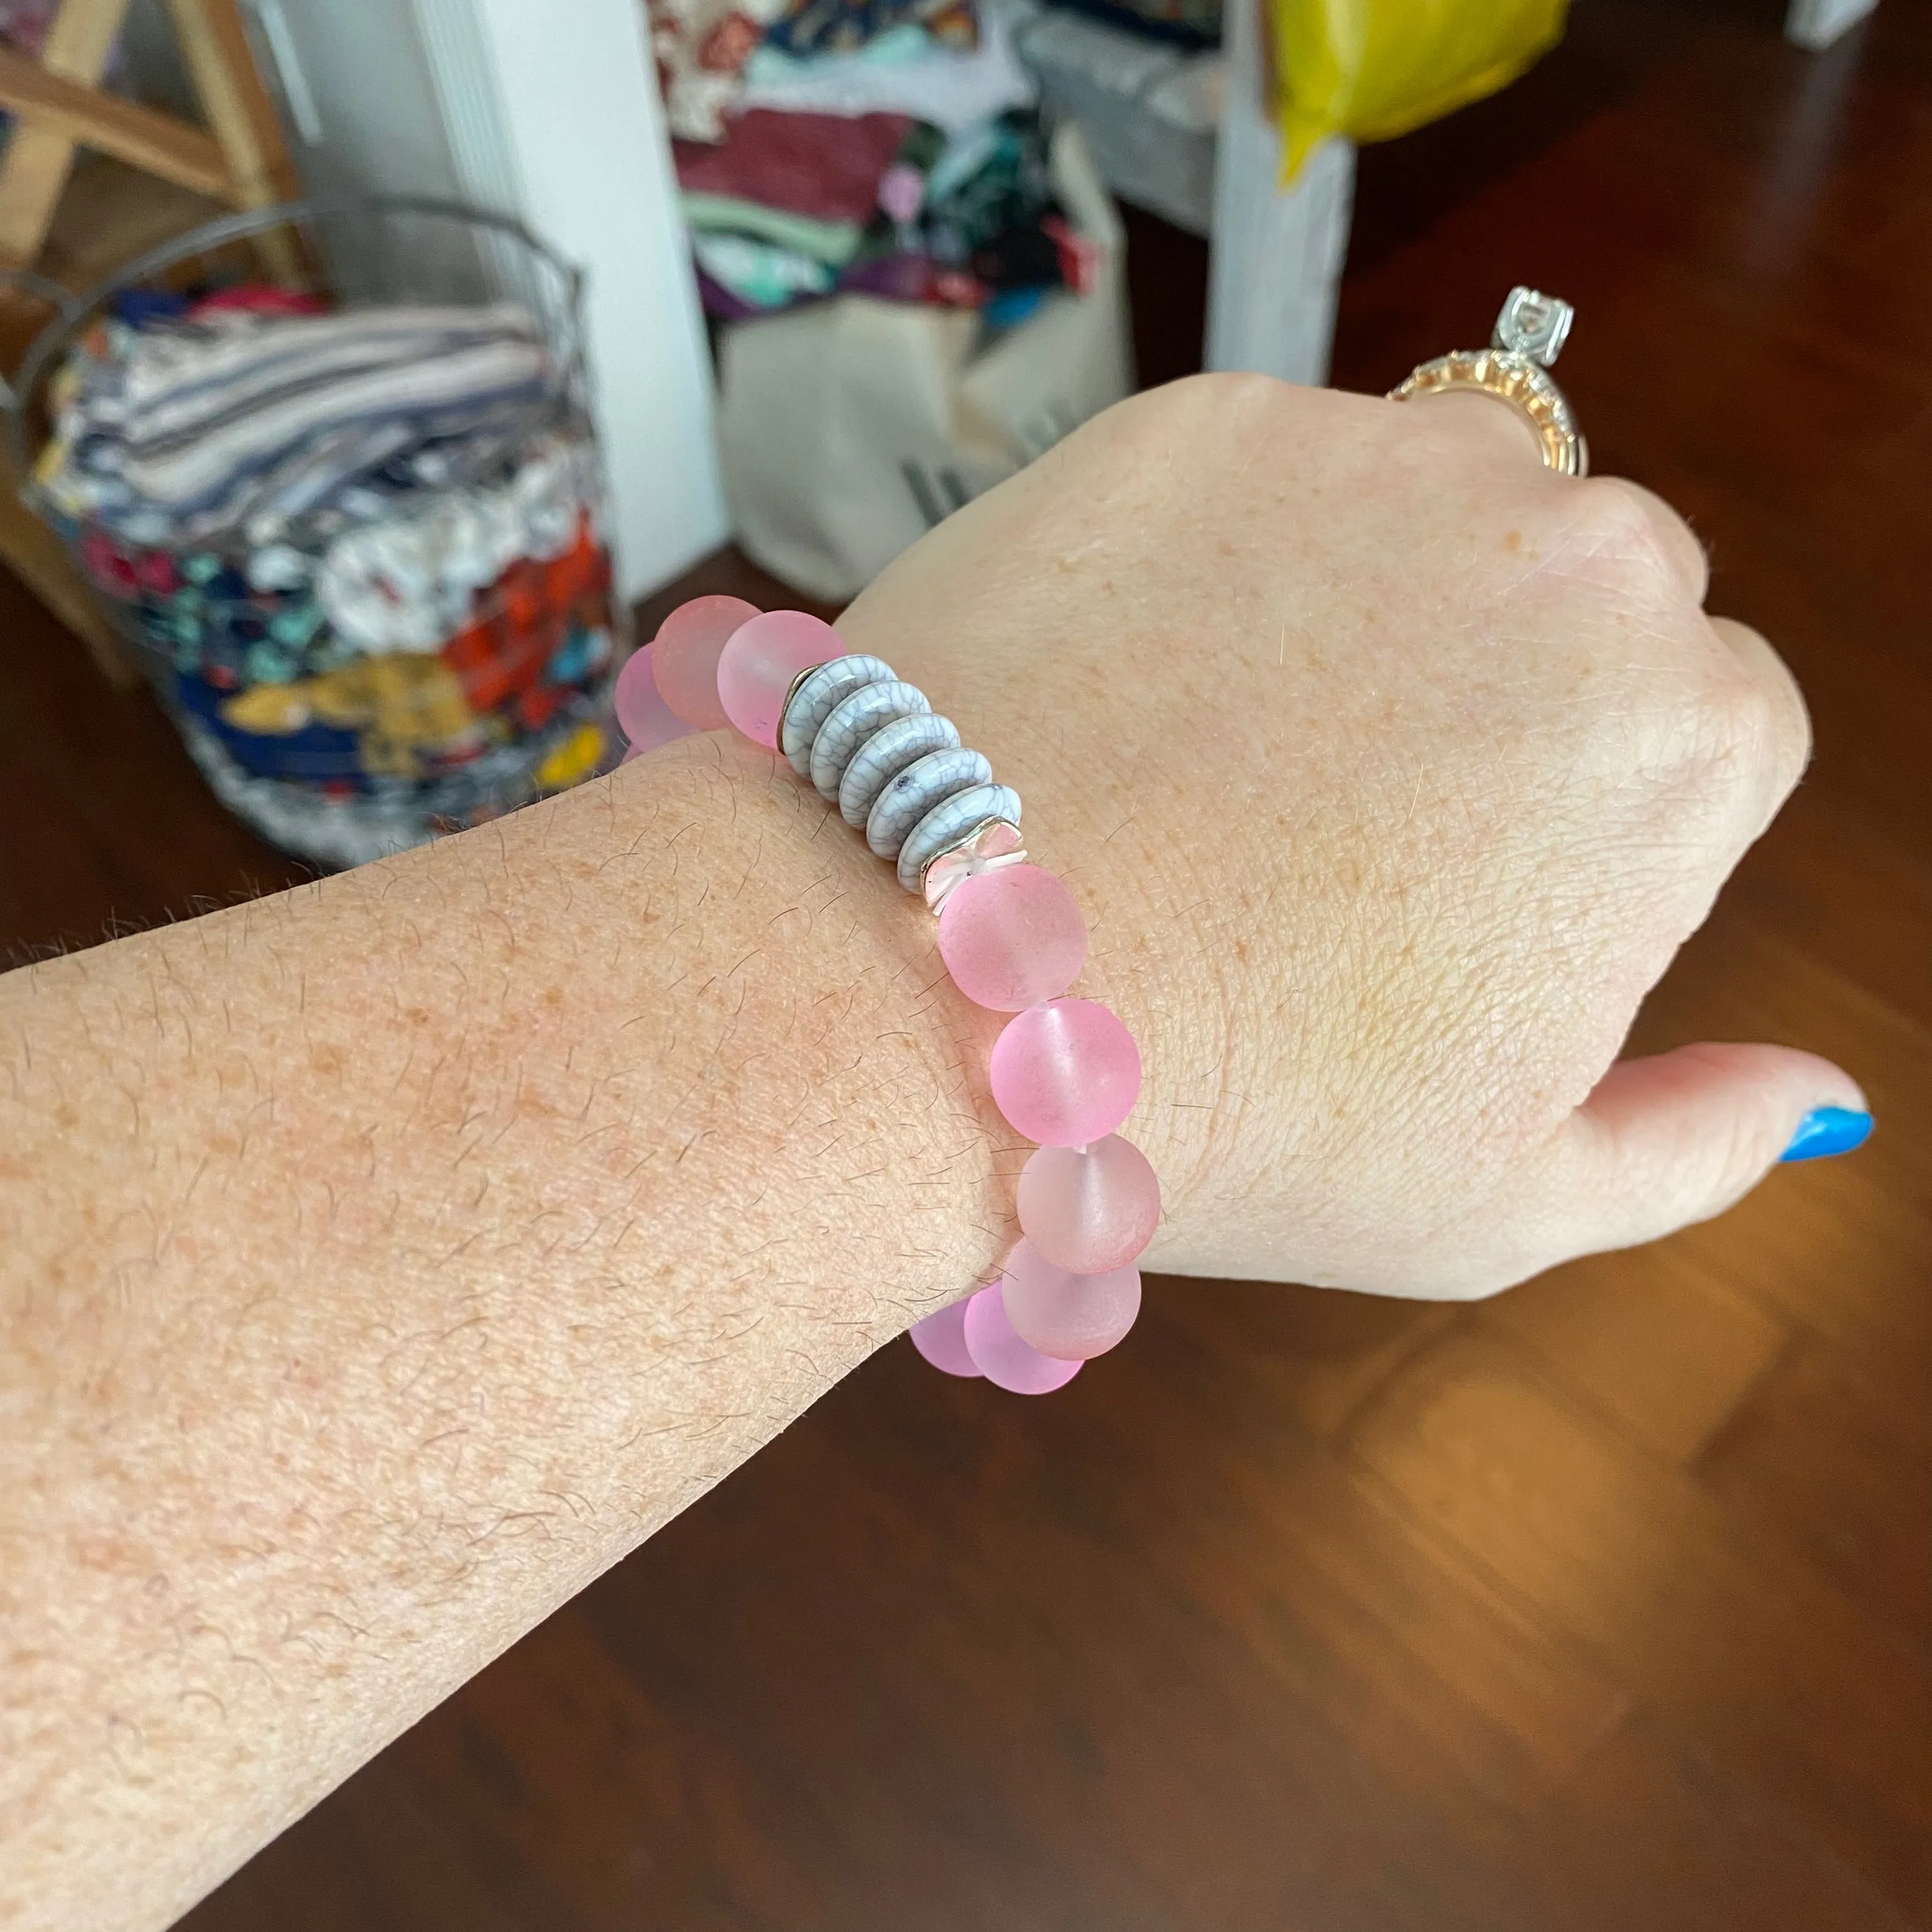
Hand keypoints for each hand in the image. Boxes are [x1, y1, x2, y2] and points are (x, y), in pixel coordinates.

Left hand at [845, 374, 1863, 1297]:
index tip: (1453, 883)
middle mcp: (1578, 554)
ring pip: (1428, 506)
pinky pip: (1260, 472)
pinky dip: (1215, 555)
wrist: (942, 981)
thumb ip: (1694, 1142)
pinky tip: (1130, 680)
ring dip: (1366, 596)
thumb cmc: (1238, 1112)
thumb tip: (1816, 1092)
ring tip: (1222, 745)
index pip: (1702, 724)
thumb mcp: (1499, 1200)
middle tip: (1330, 818)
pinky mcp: (1207, 419)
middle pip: (1584, 594)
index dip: (1575, 814)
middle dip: (1496, 687)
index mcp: (1687, 734)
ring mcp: (1381, 463)